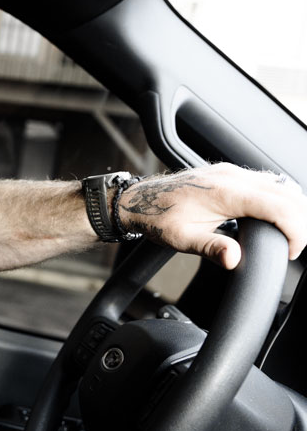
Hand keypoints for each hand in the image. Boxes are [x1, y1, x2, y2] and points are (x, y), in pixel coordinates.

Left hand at [117, 163, 306, 268]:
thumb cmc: (158, 218)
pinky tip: (274, 217)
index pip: (280, 207)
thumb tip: (234, 259)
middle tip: (292, 248)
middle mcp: (233, 176)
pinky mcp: (228, 173)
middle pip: (287, 195)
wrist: (138, 200)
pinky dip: (279, 199)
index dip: (295, 232)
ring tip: (286, 235)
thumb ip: (211, 249)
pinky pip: (266, 182)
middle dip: (299, 223)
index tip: (291, 252)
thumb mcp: (183, 239)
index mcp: (226, 192)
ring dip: (292, 209)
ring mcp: (231, 172)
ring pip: (280, 185)